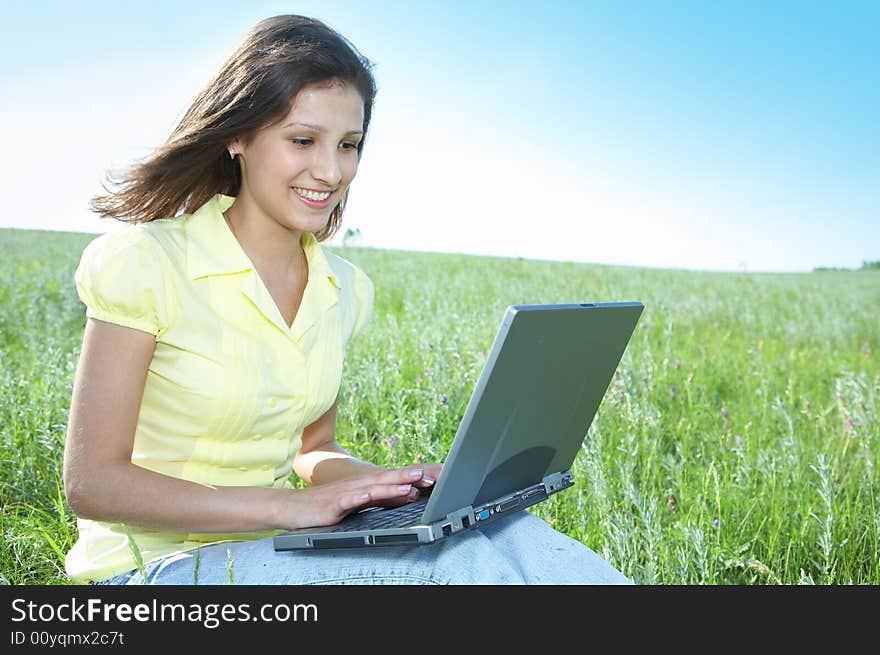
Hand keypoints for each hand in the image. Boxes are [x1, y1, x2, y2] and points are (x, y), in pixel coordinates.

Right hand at [274, 463, 442, 530]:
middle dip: (406, 477)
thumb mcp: (357, 501)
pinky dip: (357, 497)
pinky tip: (366, 495)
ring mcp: (344, 494)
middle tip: (426, 475)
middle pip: (385, 479)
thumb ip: (380, 497)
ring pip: (370, 488)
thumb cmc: (324, 505)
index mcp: (364, 486)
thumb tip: (406, 494)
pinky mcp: (332, 505)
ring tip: (406, 483)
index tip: (432, 478)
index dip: (411, 477)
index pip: (391, 480)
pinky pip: (345, 500)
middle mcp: (357, 486)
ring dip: (388, 485)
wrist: (291, 507)